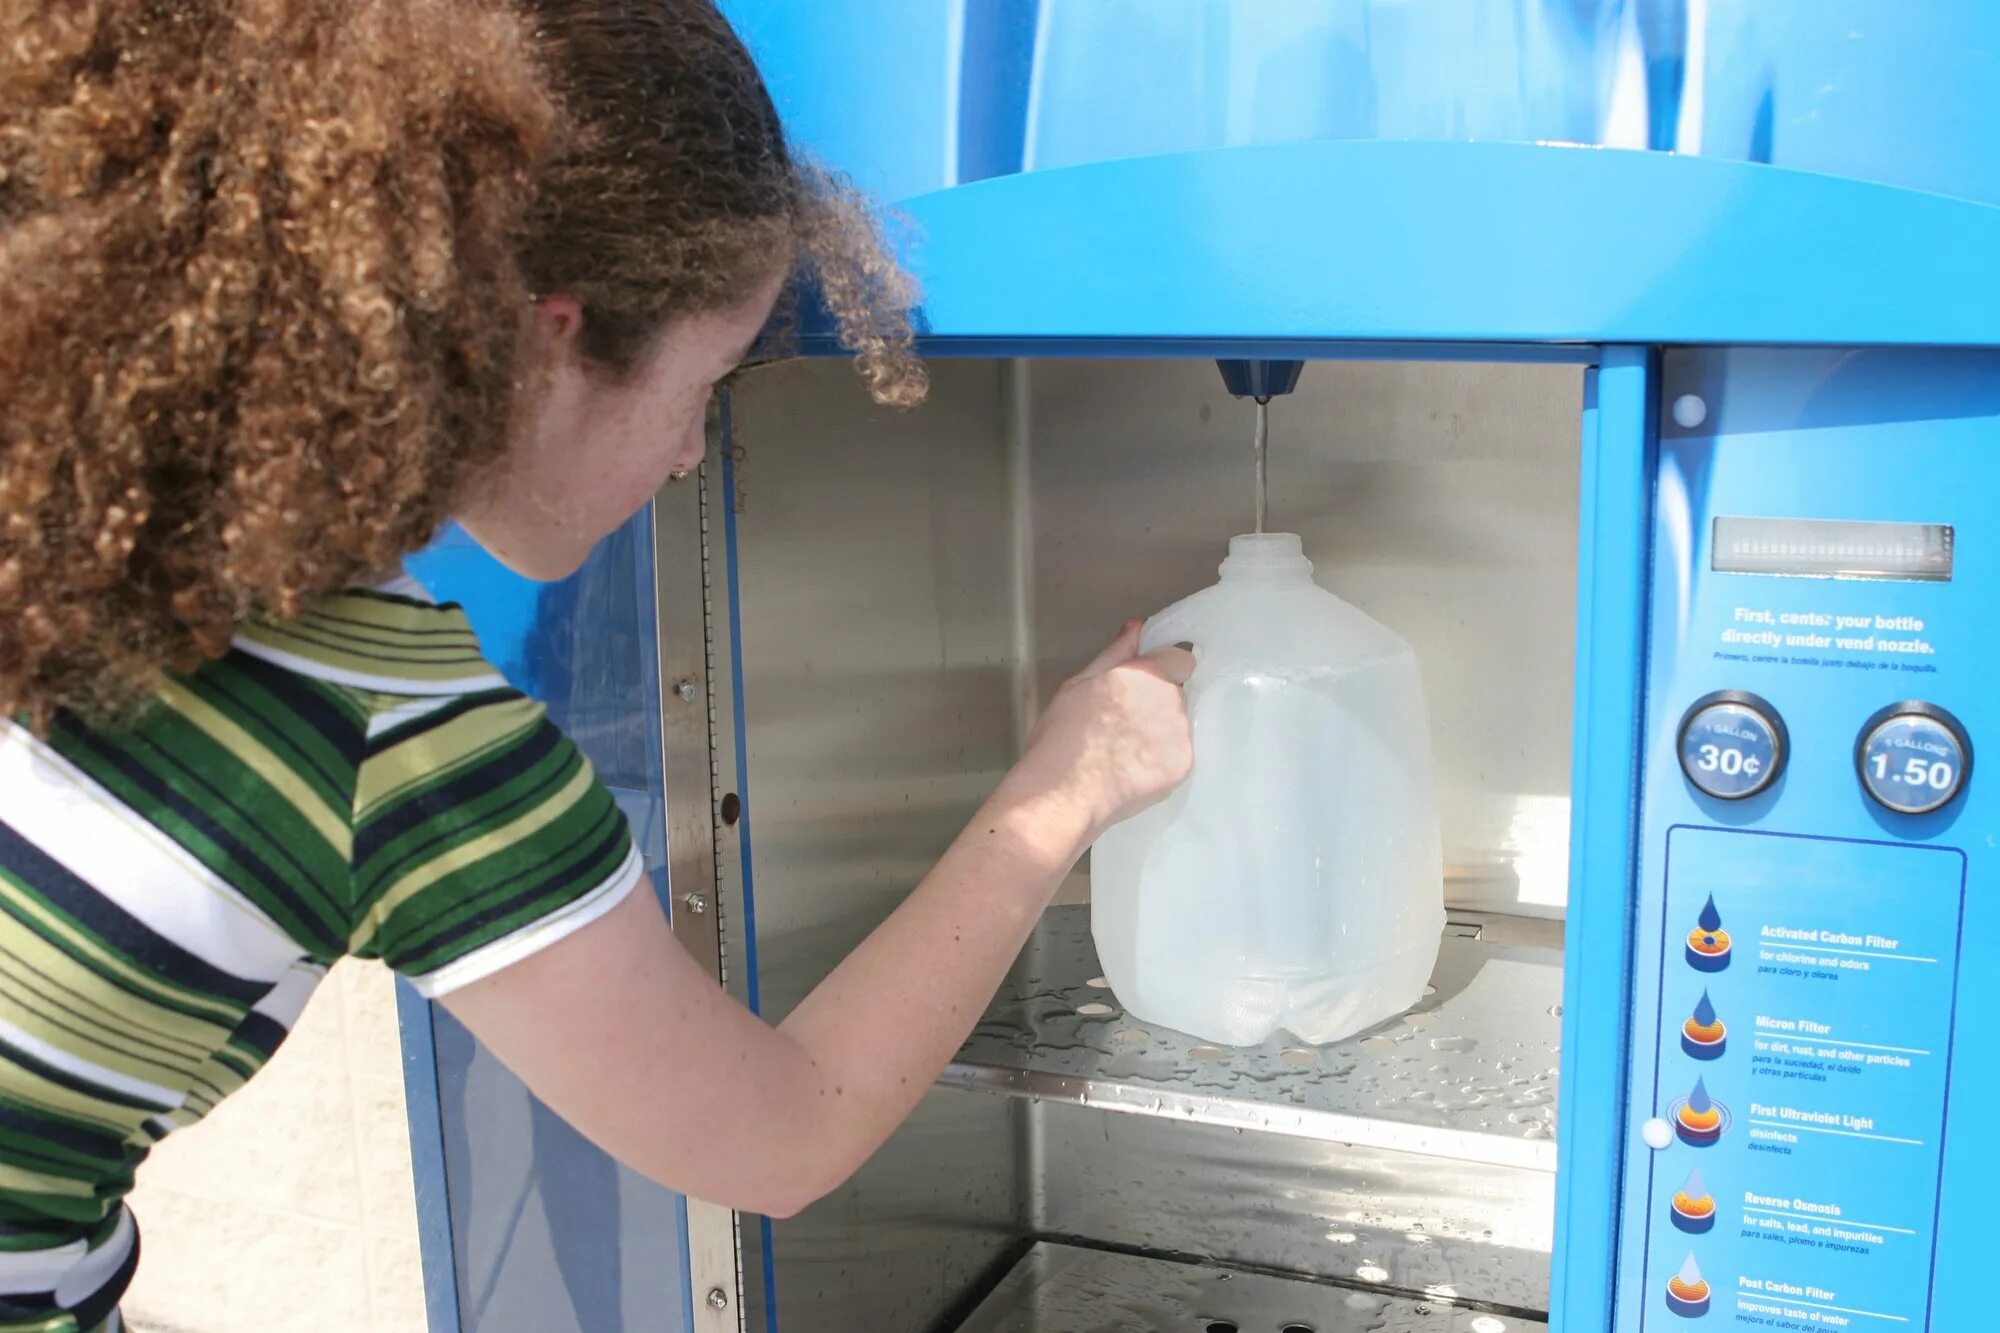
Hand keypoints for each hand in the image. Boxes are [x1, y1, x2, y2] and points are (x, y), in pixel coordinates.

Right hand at [1000, 621, 1194, 846]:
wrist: (1065, 794)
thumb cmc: (1062, 737)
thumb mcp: (1077, 684)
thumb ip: (1114, 654)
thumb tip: (1136, 627)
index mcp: (1146, 674)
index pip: (1181, 659)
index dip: (1163, 669)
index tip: (1142, 685)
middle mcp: (1171, 701)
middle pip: (1176, 693)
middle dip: (1156, 702)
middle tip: (1121, 723)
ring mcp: (1180, 736)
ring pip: (1177, 724)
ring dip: (1159, 731)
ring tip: (1123, 751)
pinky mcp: (1183, 767)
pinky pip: (1177, 754)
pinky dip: (1160, 759)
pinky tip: (1131, 769)